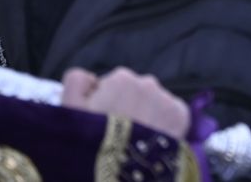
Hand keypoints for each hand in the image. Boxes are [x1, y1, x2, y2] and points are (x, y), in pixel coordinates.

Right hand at [61, 67, 189, 138]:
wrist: (116, 173)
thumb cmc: (87, 141)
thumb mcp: (69, 108)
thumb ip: (77, 80)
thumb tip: (91, 78)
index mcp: (121, 77)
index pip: (113, 86)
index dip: (105, 105)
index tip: (102, 124)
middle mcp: (148, 82)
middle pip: (136, 94)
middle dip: (128, 108)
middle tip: (119, 135)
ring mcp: (167, 99)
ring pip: (154, 104)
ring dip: (146, 116)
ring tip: (135, 142)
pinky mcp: (181, 116)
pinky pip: (171, 115)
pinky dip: (164, 125)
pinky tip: (151, 142)